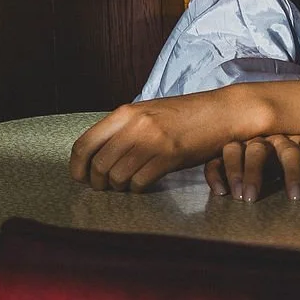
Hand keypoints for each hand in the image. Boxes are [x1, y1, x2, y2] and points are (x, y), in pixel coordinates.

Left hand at [69, 94, 232, 191]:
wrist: (222, 111)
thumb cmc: (186, 115)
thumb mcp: (149, 113)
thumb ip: (124, 129)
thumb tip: (98, 154)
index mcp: (126, 112)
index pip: (83, 143)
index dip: (77, 167)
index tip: (82, 178)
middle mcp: (135, 125)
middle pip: (98, 165)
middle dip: (99, 183)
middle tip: (109, 186)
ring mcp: (152, 140)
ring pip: (116, 177)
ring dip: (120, 187)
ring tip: (130, 183)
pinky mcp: (169, 156)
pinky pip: (139, 182)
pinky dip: (138, 188)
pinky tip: (146, 182)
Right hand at [205, 134, 299, 202]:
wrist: (264, 133)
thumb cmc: (287, 153)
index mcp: (284, 139)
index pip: (290, 152)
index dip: (294, 173)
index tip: (295, 196)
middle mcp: (261, 138)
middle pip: (258, 150)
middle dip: (254, 173)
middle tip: (252, 198)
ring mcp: (240, 143)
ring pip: (233, 150)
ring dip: (234, 172)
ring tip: (237, 196)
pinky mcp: (221, 153)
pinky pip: (213, 161)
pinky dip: (215, 175)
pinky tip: (220, 192)